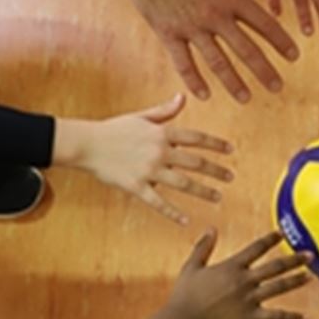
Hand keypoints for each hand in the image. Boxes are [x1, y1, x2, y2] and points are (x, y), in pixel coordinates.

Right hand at [57, 94, 232, 224]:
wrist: (87, 144)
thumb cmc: (114, 129)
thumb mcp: (141, 117)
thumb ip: (165, 111)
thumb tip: (183, 97)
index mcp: (161, 133)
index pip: (196, 138)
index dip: (216, 144)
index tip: (231, 150)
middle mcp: (159, 152)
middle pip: (195, 162)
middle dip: (216, 170)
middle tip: (231, 177)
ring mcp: (148, 170)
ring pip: (182, 184)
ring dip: (203, 191)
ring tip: (218, 197)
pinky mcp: (136, 187)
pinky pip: (158, 203)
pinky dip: (173, 212)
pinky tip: (186, 221)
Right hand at [120, 0, 298, 102]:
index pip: (264, 24)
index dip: (281, 42)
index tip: (294, 56)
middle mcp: (215, 16)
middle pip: (246, 50)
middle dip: (264, 71)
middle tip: (278, 87)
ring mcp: (191, 27)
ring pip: (218, 62)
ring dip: (234, 82)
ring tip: (247, 98)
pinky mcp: (168, 33)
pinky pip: (183, 63)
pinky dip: (194, 80)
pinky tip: (205, 95)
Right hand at [164, 230, 310, 318]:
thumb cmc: (183, 296)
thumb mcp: (191, 267)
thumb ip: (203, 247)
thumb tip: (211, 228)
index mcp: (231, 266)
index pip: (256, 248)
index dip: (271, 239)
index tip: (282, 233)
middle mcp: (244, 280)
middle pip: (276, 266)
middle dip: (295, 259)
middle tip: (311, 254)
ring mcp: (249, 299)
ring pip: (280, 287)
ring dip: (297, 281)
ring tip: (311, 277)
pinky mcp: (250, 318)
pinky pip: (276, 317)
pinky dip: (292, 318)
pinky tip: (306, 318)